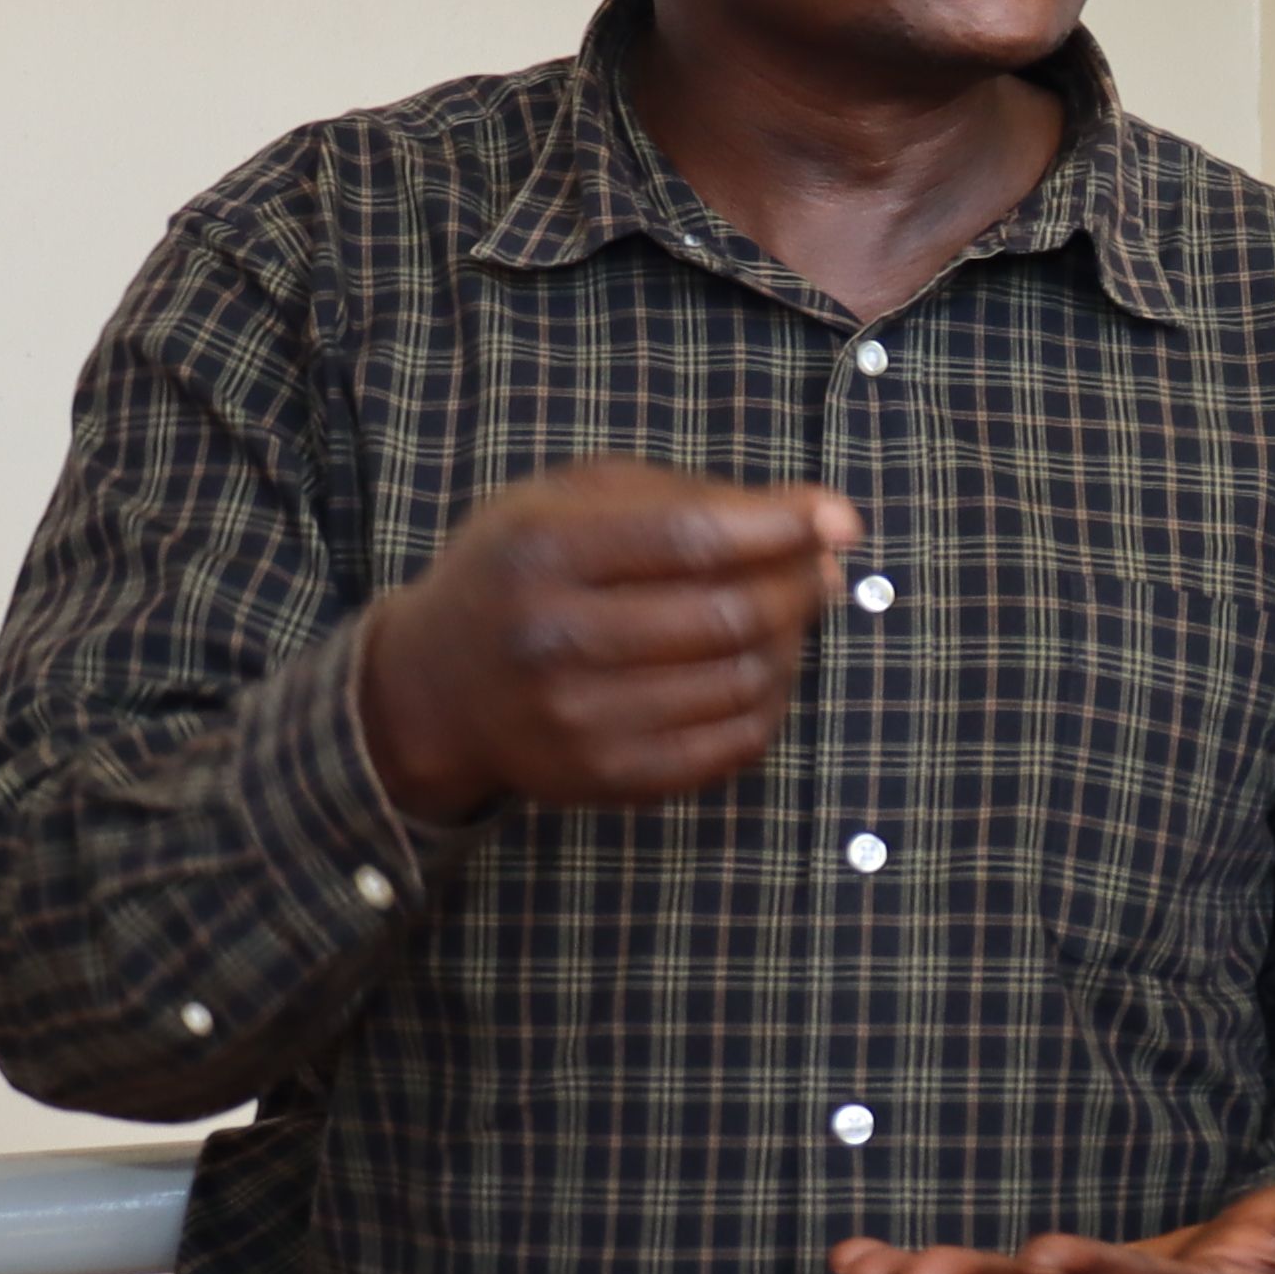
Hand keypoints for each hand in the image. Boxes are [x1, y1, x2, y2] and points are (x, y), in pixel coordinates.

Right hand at [356, 460, 861, 822]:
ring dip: (789, 644)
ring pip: (740, 681)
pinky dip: (768, 702)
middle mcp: (553, 638)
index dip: (782, 527)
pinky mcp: (604, 777)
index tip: (840, 519)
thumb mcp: (571, 501)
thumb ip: (685, 496)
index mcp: (542, 549)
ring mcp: (577, 718)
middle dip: (799, 586)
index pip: (692, 538)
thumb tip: (815, 518)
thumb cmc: (523, 571)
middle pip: (726, 615)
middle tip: (824, 571)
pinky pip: (732, 745)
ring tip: (788, 616)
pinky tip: (761, 670)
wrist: (434, 687)